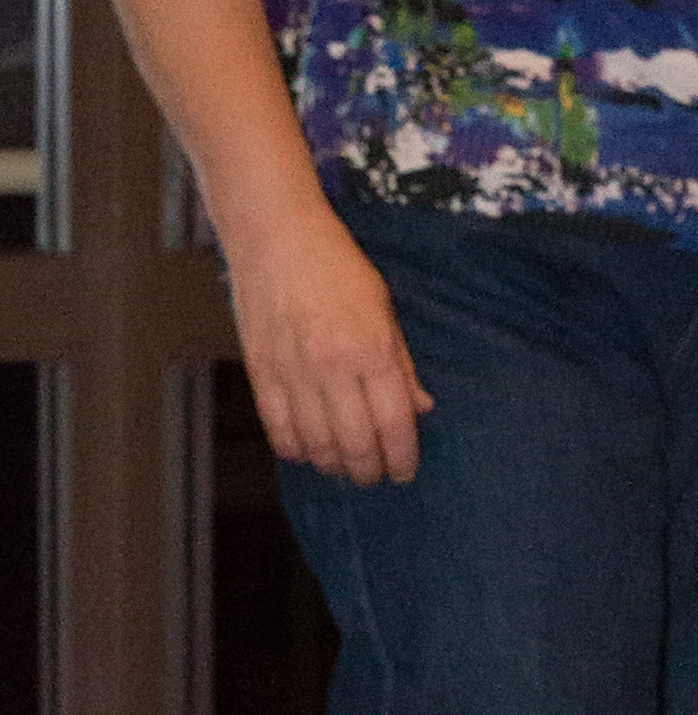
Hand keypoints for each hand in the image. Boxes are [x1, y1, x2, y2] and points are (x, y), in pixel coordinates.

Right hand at [226, 207, 433, 485]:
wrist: (277, 237)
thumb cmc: (339, 269)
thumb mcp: (385, 310)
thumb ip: (401, 364)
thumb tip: (420, 408)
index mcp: (372, 350)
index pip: (394, 422)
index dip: (402, 455)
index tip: (404, 472)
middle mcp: (333, 366)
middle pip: (355, 441)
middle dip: (368, 469)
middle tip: (374, 478)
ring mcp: (292, 370)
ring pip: (316, 441)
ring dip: (332, 464)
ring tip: (343, 469)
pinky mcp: (260, 369)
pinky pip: (276, 424)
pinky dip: (293, 446)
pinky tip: (306, 454)